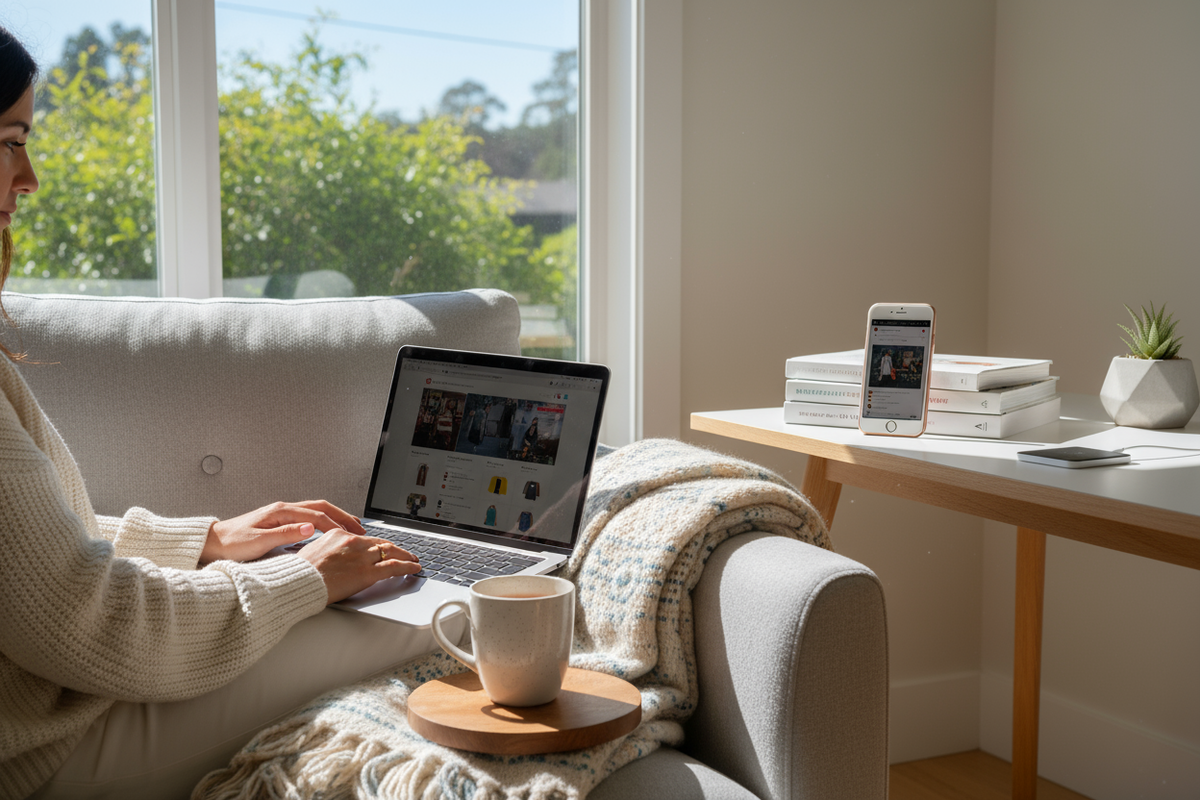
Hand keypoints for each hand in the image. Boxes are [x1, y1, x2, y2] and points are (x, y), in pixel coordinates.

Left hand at [202, 500, 366, 563]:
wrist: (213, 542)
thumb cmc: (231, 543)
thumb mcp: (259, 541)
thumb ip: (286, 533)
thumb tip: (310, 528)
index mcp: (281, 512)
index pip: (317, 516)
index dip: (336, 525)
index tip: (351, 535)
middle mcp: (283, 509)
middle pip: (321, 507)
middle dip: (342, 516)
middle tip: (360, 527)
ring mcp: (282, 513)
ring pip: (316, 510)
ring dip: (335, 516)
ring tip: (350, 526)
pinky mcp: (279, 520)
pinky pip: (308, 516)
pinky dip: (324, 520)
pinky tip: (328, 528)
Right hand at [297, 530, 421, 603]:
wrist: (298, 582)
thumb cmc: (300, 571)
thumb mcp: (313, 550)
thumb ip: (329, 549)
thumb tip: (334, 555)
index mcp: (339, 534)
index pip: (366, 538)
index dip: (379, 544)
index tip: (385, 547)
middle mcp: (353, 542)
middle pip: (382, 544)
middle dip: (396, 549)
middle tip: (405, 553)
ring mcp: (362, 557)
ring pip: (392, 553)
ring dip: (406, 557)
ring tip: (413, 560)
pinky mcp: (367, 573)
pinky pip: (394, 567)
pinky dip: (407, 566)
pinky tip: (414, 568)